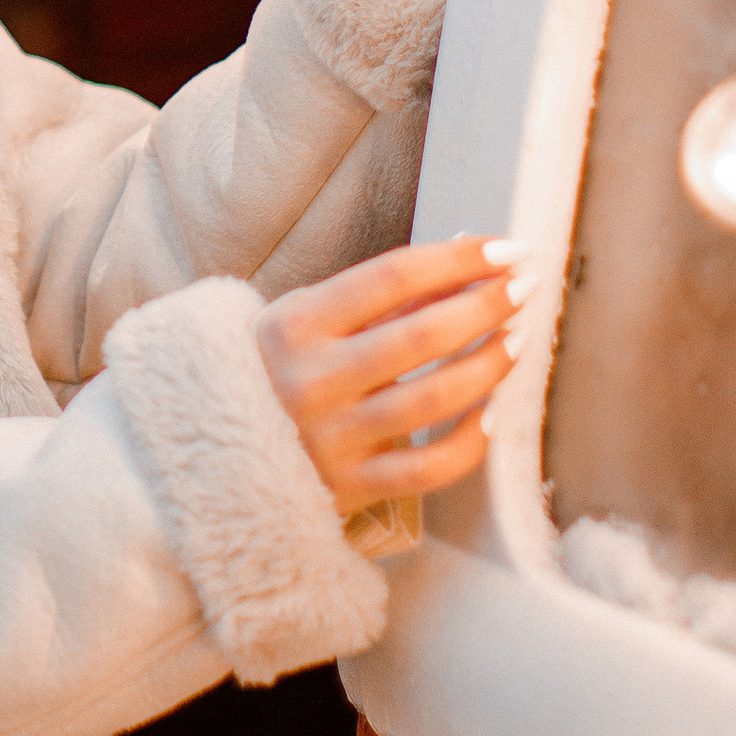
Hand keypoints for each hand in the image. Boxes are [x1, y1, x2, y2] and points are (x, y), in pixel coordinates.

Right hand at [255, 233, 528, 513]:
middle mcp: (310, 381)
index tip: (504, 248)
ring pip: (433, 401)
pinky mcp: (350, 487)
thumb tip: (469, 259)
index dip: (458, 259)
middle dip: (486, 306)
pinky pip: (428, 468)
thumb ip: (384, 297)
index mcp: (294, 325)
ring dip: (489, 365)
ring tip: (517, 339)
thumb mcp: (310, 319)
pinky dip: (470, 440)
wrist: (212, 450)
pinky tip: (491, 412)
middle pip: (422, 336)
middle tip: (523, 287)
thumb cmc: (276, 369)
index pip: (392, 277)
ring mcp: (330, 439)